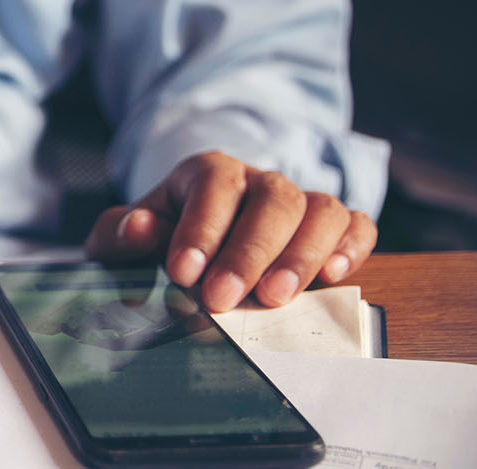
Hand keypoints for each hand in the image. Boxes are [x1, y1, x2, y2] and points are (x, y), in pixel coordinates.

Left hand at [85, 152, 376, 310]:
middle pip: (273, 199)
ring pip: (321, 209)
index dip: (201, 228)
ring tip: (274, 298)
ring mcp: (299, 203)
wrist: (192, 249)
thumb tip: (137, 228)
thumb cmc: (158, 242)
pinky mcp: (330, 229)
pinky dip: (350, 248)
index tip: (183, 273)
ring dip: (301, 255)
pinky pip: (355, 226)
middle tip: (222, 298)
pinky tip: (332, 276)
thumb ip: (120, 233)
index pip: (213, 186)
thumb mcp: (124, 237)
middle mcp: (259, 181)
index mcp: (207, 173)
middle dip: (248, 253)